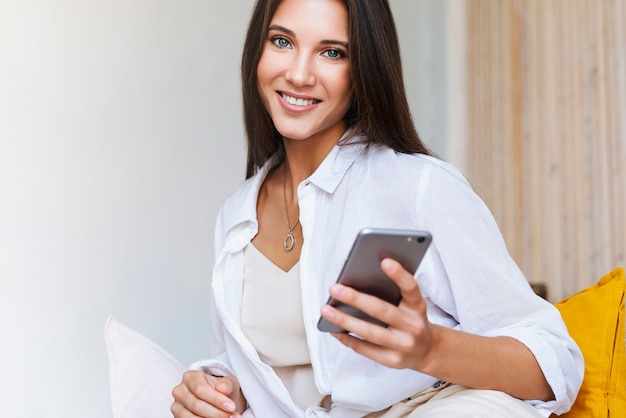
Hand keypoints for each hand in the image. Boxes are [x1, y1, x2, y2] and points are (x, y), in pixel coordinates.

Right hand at [171, 371, 245, 417]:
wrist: (218, 401)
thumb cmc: (221, 390)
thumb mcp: (228, 383)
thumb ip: (227, 384)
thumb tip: (222, 388)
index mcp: (191, 377)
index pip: (201, 389)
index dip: (216, 400)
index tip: (231, 407)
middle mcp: (180, 391)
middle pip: (197, 405)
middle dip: (217, 413)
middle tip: (232, 416)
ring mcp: (177, 406)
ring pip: (191, 417)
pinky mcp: (178, 417)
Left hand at [319, 258, 438, 371]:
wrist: (427, 351)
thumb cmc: (410, 319)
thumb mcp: (410, 304)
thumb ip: (393, 293)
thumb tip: (357, 282)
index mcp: (418, 306)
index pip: (411, 287)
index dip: (399, 274)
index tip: (384, 261)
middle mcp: (413, 326)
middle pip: (382, 311)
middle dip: (355, 299)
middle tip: (334, 288)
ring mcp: (404, 345)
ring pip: (369, 332)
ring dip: (344, 321)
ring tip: (326, 310)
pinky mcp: (392, 361)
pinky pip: (365, 349)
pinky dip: (347, 339)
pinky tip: (334, 330)